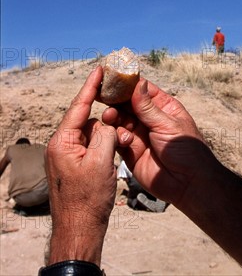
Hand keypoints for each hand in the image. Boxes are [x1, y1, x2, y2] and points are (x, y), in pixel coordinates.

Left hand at [46, 66, 116, 266]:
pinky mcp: (74, 166)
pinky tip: (112, 157)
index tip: (99, 69)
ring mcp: (67, 156)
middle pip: (88, 121)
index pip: (79, 107)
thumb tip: (107, 124)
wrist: (79, 231)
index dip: (91, 86)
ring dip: (107, 138)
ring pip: (92, 135)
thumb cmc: (88, 199)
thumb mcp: (101, 162)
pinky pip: (92, 148)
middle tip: (121, 118)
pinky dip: (103, 148)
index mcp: (63, 141)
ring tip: (118, 151)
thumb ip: (106, 134)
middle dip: (106, 121)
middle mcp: (62, 146)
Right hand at [102, 79, 216, 206]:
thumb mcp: (168, 125)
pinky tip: (118, 137)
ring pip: (120, 120)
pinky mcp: (130, 152)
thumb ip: (148, 108)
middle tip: (102, 96)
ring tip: (110, 117)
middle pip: (127, 104)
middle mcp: (149, 119)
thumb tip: (138, 84)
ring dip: (113, 117)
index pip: (142, 90)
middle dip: (115, 100)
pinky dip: (114, 136)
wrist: (188, 185)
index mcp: (162, 107)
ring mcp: (139, 135)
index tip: (111, 77)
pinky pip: (117, 139)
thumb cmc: (186, 150)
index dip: (127, 83)